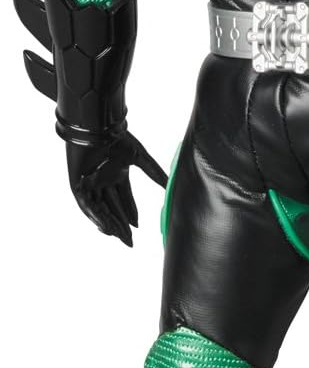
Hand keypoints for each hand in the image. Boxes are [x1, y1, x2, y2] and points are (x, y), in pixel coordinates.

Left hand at [66, 132, 167, 246]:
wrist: (98, 126)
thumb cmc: (117, 137)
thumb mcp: (140, 158)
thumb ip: (155, 173)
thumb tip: (171, 185)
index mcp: (117, 174)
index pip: (125, 199)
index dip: (130, 213)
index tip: (137, 227)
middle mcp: (104, 180)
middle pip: (113, 208)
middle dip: (121, 225)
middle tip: (130, 241)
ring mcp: (91, 183)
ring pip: (100, 209)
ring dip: (109, 223)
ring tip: (119, 236)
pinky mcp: (78, 184)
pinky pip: (86, 205)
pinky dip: (95, 216)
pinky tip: (103, 226)